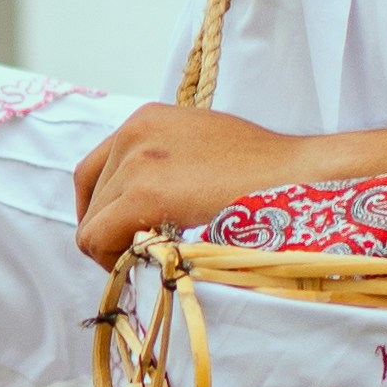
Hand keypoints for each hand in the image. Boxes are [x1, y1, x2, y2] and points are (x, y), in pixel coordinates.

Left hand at [72, 105, 313, 252]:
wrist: (295, 175)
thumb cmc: (263, 171)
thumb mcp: (201, 149)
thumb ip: (165, 167)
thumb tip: (142, 208)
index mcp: (146, 120)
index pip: (95, 171)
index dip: (103, 209)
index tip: (125, 234)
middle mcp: (133, 133)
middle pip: (90, 198)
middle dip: (110, 232)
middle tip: (143, 256)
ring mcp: (136, 160)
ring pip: (91, 223)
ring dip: (115, 249)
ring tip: (154, 260)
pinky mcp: (143, 192)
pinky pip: (96, 238)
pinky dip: (112, 259)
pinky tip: (147, 265)